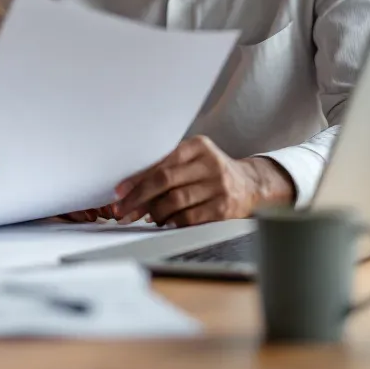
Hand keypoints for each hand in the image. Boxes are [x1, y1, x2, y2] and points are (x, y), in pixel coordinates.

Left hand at [107, 135, 295, 227]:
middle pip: (165, 182)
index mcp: (198, 146)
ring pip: (176, 202)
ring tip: (145, 216)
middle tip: (122, 211)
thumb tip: (129, 189)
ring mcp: (219, 187)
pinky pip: (189, 218)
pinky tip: (165, 221)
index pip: (161, 163)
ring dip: (154, 212)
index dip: (137, 179)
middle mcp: (210, 164)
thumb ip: (166, 167)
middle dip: (139, 198)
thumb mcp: (193, 159)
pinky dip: (172, 221)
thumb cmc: (210, 172)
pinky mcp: (224, 208)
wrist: (250, 185)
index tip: (119, 192)